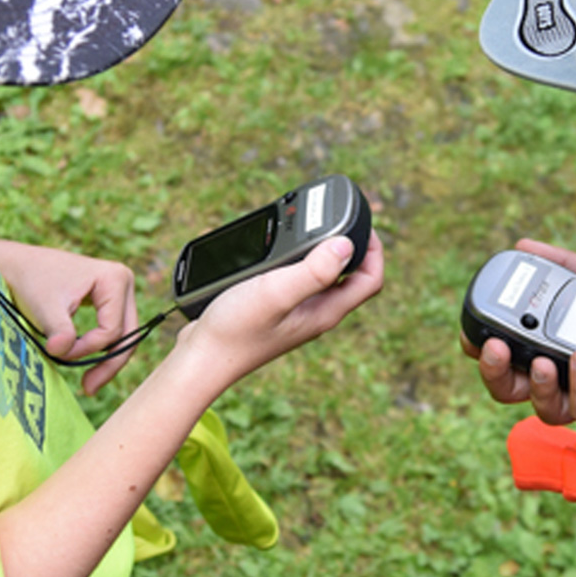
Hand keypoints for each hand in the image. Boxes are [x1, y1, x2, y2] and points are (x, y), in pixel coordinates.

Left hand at [0, 239, 140, 395]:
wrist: (18, 267)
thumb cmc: (31, 282)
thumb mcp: (45, 308)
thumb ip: (58, 330)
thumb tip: (61, 351)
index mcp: (115, 278)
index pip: (112, 329)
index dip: (88, 348)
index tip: (58, 352)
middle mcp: (124, 282)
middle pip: (128, 334)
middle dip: (109, 363)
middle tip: (88, 389)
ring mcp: (119, 291)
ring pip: (123, 336)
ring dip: (106, 359)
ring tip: (88, 384)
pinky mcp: (110, 300)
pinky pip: (113, 331)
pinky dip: (100, 349)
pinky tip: (87, 364)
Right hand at [172, 231, 385, 389]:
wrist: (200, 359)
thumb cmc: (235, 330)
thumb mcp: (276, 293)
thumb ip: (313, 270)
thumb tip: (347, 244)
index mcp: (326, 311)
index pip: (371, 280)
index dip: (375, 249)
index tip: (362, 223)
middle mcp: (316, 313)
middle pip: (350, 275)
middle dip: (348, 244)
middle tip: (334, 218)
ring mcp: (296, 313)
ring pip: (321, 275)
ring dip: (318, 249)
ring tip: (304, 227)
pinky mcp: (275, 310)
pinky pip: (295, 279)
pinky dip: (291, 259)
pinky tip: (272, 249)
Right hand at [459, 239, 575, 429]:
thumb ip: (568, 267)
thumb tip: (524, 245)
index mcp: (550, 346)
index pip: (502, 353)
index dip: (478, 347)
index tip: (474, 331)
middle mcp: (559, 377)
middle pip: (508, 388)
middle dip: (494, 372)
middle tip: (496, 349)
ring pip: (542, 407)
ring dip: (538, 385)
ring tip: (545, 361)